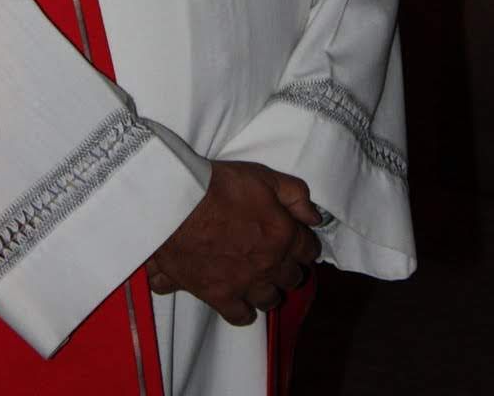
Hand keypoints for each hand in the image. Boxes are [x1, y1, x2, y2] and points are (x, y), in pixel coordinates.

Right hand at [145, 160, 321, 325]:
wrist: (177, 205)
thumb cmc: (219, 186)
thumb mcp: (263, 176)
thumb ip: (295, 195)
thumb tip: (315, 217)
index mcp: (283, 235)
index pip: (309, 249)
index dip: (304, 243)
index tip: (297, 239)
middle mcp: (269, 265)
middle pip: (292, 277)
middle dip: (289, 267)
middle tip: (278, 257)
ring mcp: (246, 284)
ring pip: (270, 299)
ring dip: (270, 290)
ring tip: (260, 279)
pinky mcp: (220, 297)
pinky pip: (241, 316)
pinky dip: (243, 311)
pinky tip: (240, 300)